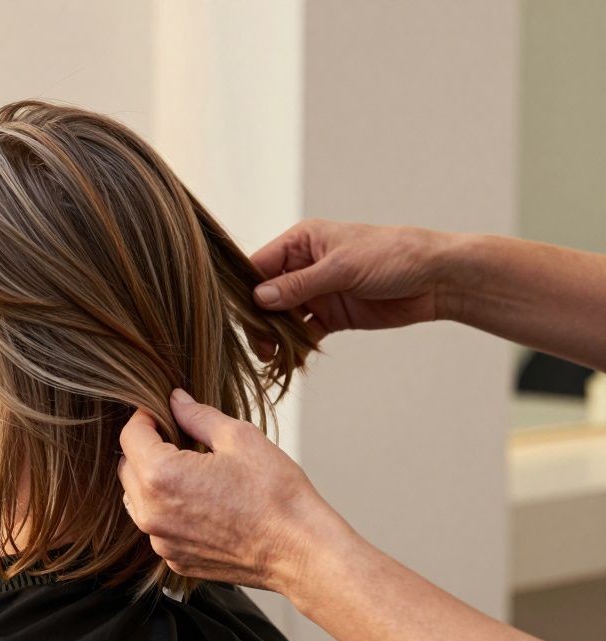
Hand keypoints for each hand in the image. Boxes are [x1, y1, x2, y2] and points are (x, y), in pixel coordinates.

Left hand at [117, 389, 351, 593]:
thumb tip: (175, 400)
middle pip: (128, 468)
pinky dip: (167, 510)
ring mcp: (161, 541)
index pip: (130, 436)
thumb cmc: (276, 495)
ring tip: (190, 471)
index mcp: (162, 476)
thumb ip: (198, 415)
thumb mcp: (239, 438)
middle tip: (178, 439)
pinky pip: (157, 527)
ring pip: (137, 499)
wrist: (300, 551)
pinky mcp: (175, 559)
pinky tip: (200, 502)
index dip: (144, 418)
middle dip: (146, 449)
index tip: (160, 413)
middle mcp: (152, 513)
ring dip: (152, 481)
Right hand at [248, 219, 459, 358]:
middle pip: (267, 295)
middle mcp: (304, 266)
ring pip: (283, 316)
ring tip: (272, 357)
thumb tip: (260, 297)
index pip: (260, 265)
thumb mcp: (342, 267)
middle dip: (260, 320)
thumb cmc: (392, 256)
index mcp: (302, 242)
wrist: (437, 278)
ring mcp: (317, 292)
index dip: (246, 289)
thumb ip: (300, 284)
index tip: (240, 315)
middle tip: (260, 345)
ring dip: (276, 336)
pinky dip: (296, 347)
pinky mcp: (332, 315)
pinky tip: (290, 361)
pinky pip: (305, 332)